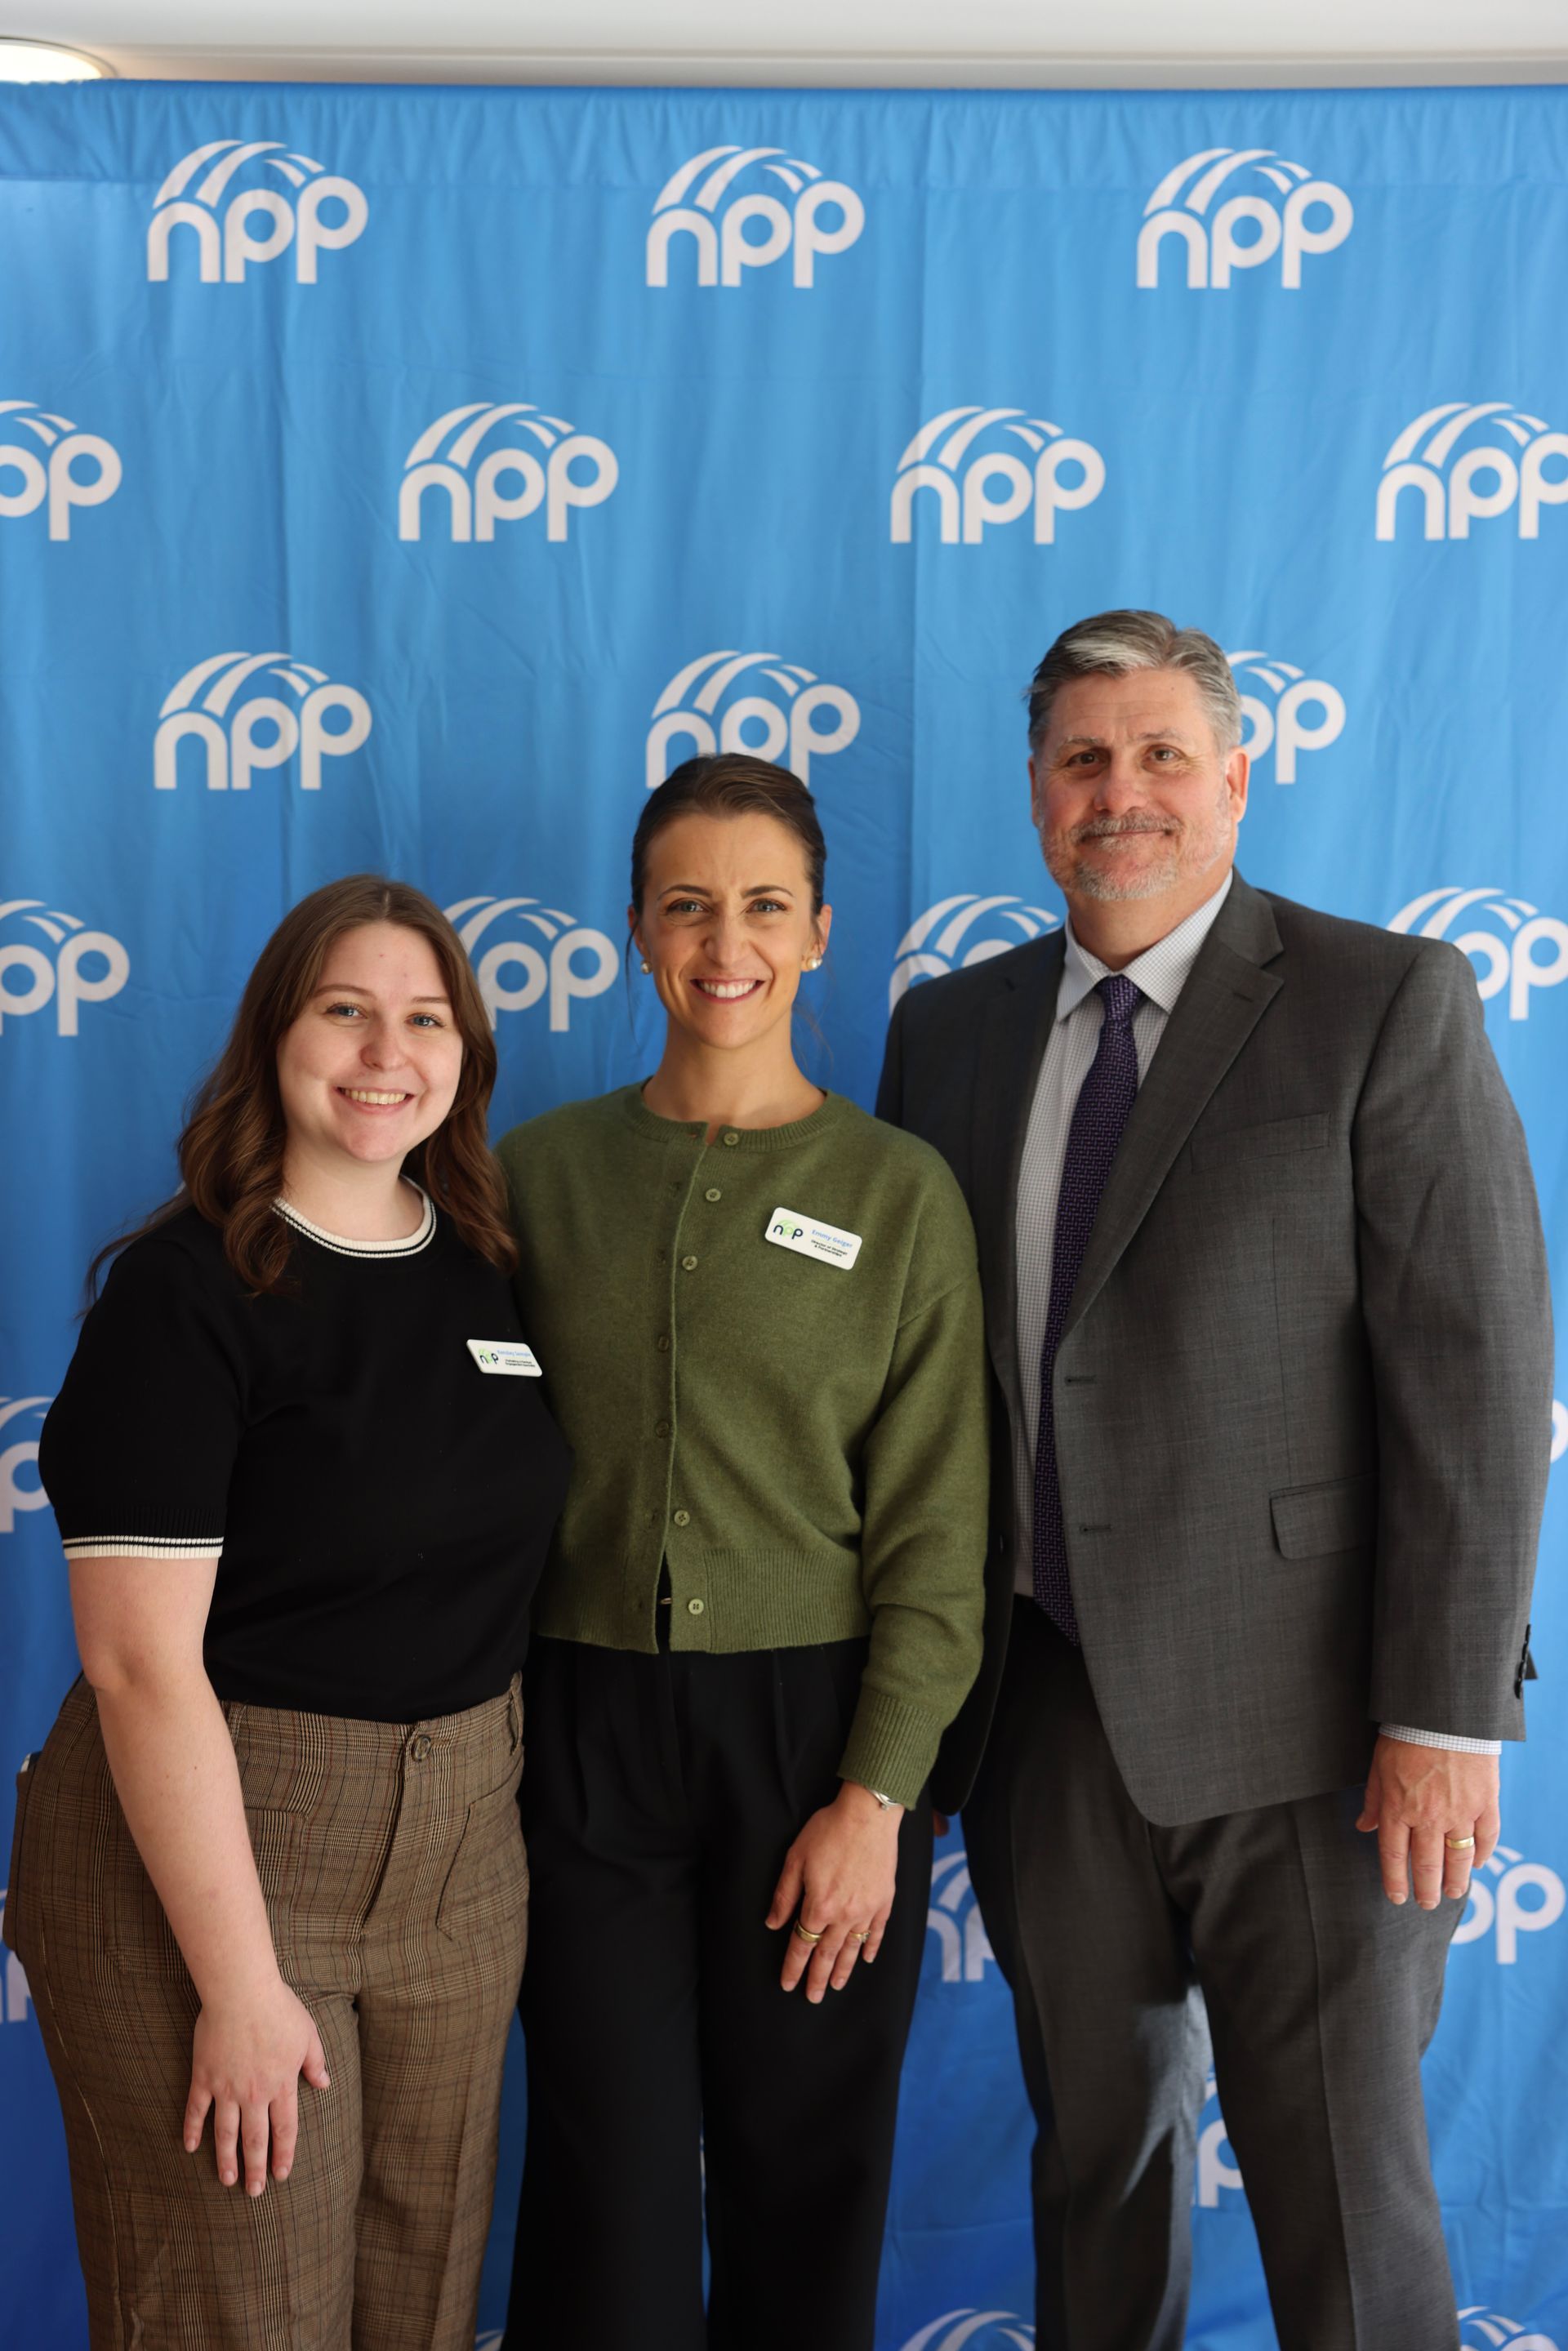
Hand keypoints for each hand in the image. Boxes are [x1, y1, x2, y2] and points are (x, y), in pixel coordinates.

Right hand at [184, 1974, 330, 2193]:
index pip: (285, 2130)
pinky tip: (190, 2147)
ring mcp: (226, 2088)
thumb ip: (315, 2062)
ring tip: (227, 2180)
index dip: (283, 2155)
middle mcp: (255, 2093)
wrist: (241, 1992)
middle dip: (255, 2168)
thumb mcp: (308, 2034)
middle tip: (254, 2192)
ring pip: (226, 2133)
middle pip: (255, 2139)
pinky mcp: (204, 2077)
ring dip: (226, 2160)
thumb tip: (324, 2084)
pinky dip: (192, 2130)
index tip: (281, 2174)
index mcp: (282, 2084)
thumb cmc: (279, 2008)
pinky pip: (196, 2110)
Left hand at [766, 1782, 902, 2000]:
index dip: (793, 1967)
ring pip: (853, 1948)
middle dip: (817, 1978)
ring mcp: (867, 1909)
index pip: (802, 1946)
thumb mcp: (795, 1859)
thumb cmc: (828, 1831)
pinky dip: (872, 1947)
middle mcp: (844, 1915)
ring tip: (835, 1986)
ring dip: (843, 1970)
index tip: (788, 1984)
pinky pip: (877, 1931)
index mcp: (819, 1906)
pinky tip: (867, 1958)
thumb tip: (773, 1924)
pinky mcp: (884, 1900)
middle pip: (828, 1954)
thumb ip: (784, 1895)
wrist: (868, 1814)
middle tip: (812, 1998)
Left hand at [1356, 1735, 1499, 1910]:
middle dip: (1427, 1890)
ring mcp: (1460, 1812)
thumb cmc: (1405, 1736)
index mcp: (1397, 1809)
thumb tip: (1364, 1828)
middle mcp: (1428, 1817)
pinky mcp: (1485, 1802)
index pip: (1394, 1857)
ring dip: (1456, 1881)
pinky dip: (1482, 1854)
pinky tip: (1476, 1864)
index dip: (1395, 1882)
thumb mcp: (1378, 1766)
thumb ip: (1373, 1801)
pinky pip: (1486, 1837)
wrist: (1442, 1713)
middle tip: (1427, 1904)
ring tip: (1452, 1893)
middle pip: (1428, 1865)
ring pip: (1459, 1859)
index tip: (1397, 1898)